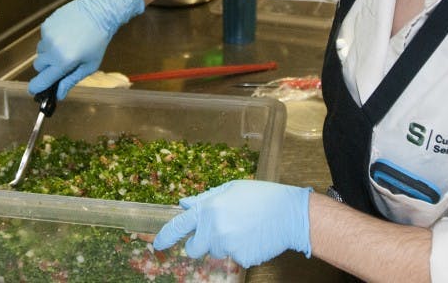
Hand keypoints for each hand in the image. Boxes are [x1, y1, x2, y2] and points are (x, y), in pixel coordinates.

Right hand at [28, 0, 143, 99]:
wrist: (99, 12)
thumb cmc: (98, 40)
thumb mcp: (90, 65)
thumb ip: (71, 80)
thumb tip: (58, 95)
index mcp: (64, 62)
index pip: (41, 80)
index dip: (36, 87)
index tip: (35, 90)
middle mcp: (52, 49)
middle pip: (38, 66)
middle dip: (47, 67)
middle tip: (62, 62)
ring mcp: (48, 36)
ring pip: (40, 51)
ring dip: (49, 52)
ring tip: (66, 44)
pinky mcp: (46, 24)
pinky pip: (43, 38)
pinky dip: (51, 39)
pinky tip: (65, 33)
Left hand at [153, 180, 311, 267]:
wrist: (289, 213)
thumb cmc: (262, 197)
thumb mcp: (230, 189)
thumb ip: (205, 198)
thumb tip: (185, 204)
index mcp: (209, 208)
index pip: (179, 226)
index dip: (165, 236)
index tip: (157, 244)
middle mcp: (214, 228)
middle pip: (195, 248)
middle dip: (200, 245)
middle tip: (217, 234)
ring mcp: (227, 245)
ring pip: (217, 252)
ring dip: (225, 244)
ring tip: (244, 227)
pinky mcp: (240, 258)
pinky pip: (235, 258)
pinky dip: (241, 250)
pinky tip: (253, 237)